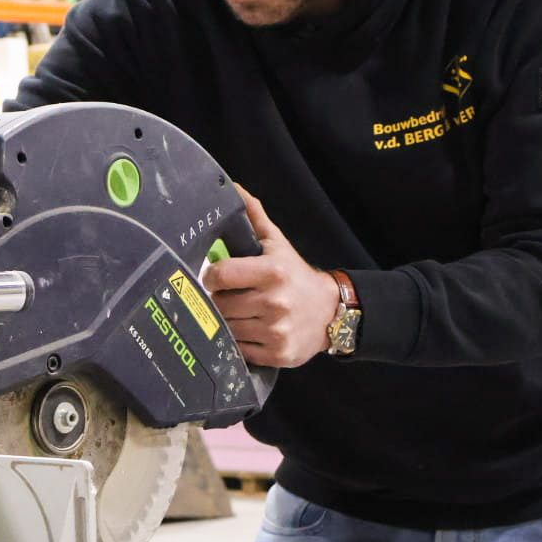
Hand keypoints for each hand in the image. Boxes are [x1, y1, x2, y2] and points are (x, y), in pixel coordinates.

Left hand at [201, 186, 338, 368]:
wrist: (330, 312)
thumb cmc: (296, 275)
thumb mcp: (277, 243)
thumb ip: (253, 215)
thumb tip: (231, 187)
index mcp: (271, 271)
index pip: (219, 275)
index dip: (210, 276)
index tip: (215, 276)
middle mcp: (274, 302)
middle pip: (219, 303)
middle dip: (219, 299)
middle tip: (229, 295)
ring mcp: (275, 330)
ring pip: (226, 328)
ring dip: (226, 320)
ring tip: (239, 312)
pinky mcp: (276, 353)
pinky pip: (239, 349)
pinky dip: (238, 341)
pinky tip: (249, 330)